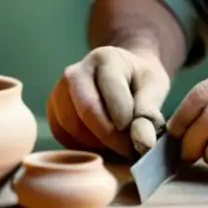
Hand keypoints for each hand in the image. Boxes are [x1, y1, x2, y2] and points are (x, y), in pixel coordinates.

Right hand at [47, 46, 170, 159]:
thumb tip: (143, 143)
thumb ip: (149, 113)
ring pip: (72, 126)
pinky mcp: (52, 108)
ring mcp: (59, 89)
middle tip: (128, 148)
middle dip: (110, 137)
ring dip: (96, 143)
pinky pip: (62, 135)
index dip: (127, 124)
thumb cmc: (140, 81)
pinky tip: (99, 142)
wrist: (123, 73)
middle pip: (87, 111)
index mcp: (105, 58)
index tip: (141, 137)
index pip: (112, 96)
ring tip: (116, 142)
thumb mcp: (155, 88)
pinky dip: (81, 146)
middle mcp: (76, 71)